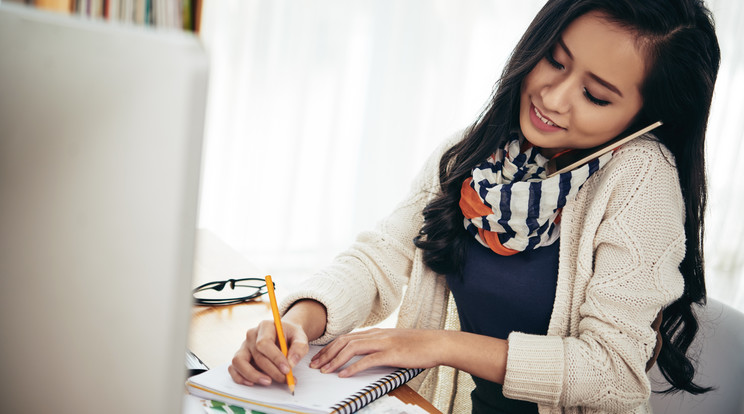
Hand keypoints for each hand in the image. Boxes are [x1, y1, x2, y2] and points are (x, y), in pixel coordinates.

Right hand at [228, 319, 308, 385]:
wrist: (284, 335)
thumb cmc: (291, 336)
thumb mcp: (300, 337)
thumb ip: (299, 347)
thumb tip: (291, 362)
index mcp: (265, 326)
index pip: (264, 343)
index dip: (275, 358)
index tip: (287, 369)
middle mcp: (251, 335)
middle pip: (257, 355)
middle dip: (272, 371)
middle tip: (285, 379)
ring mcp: (244, 346)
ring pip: (239, 361)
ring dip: (252, 375)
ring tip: (268, 382)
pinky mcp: (240, 357)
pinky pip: (233, 368)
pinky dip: (240, 377)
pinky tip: (253, 383)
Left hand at [309, 328, 443, 377]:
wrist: (437, 343)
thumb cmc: (418, 346)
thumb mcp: (394, 342)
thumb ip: (379, 346)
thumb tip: (364, 357)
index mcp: (376, 332)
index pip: (346, 337)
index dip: (330, 347)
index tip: (319, 357)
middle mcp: (377, 335)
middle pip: (344, 341)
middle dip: (327, 353)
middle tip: (315, 365)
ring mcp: (384, 343)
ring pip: (352, 348)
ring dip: (336, 360)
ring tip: (325, 370)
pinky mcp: (392, 353)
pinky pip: (368, 360)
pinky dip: (353, 367)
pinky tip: (344, 374)